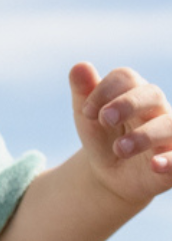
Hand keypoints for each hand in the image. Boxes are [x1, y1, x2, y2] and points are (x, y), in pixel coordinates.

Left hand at [72, 62, 171, 206]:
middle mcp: (156, 109)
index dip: (104, 90)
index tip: (87, 112)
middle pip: (152, 94)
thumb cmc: (103, 138)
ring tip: (119, 148)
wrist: (110, 174)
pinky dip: (170, 160)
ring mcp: (168, 134)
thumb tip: (79, 66)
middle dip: (128, 104)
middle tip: (105, 119)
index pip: (126, 78)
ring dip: (144, 135)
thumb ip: (83, 92)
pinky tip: (155, 164)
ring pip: (169, 124)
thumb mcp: (88, 118)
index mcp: (133, 93)